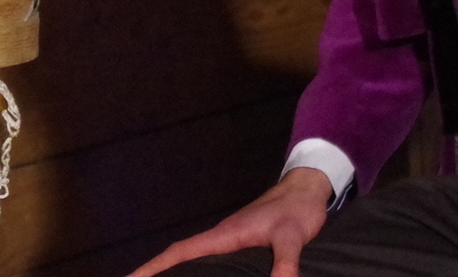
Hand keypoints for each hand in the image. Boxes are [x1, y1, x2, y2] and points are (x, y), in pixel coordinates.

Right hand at [126, 168, 333, 276]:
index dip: (154, 267)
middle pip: (178, 258)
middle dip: (152, 272)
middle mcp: (221, 238)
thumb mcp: (292, 236)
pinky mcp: (239, 245)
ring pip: (191, 259)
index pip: (181, 252)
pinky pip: (207, 260)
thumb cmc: (296, 210)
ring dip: (170, 271)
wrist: (305, 189)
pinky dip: (191, 270)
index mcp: (224, 235)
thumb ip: (285, 263)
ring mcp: (228, 241)